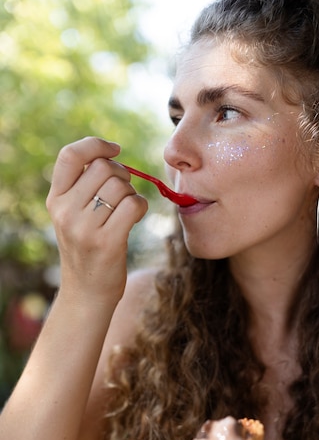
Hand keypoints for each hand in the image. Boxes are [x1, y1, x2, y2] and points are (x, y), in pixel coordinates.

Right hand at [46, 136, 147, 303]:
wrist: (87, 294)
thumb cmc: (88, 249)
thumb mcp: (72, 216)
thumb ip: (82, 187)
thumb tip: (111, 156)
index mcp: (55, 200)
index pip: (70, 155)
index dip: (95, 145)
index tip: (114, 149)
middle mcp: (65, 211)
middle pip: (104, 167)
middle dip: (122, 174)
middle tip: (123, 192)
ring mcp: (84, 228)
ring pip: (121, 186)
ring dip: (132, 193)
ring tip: (126, 211)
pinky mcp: (107, 242)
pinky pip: (133, 205)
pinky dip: (141, 207)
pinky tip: (134, 218)